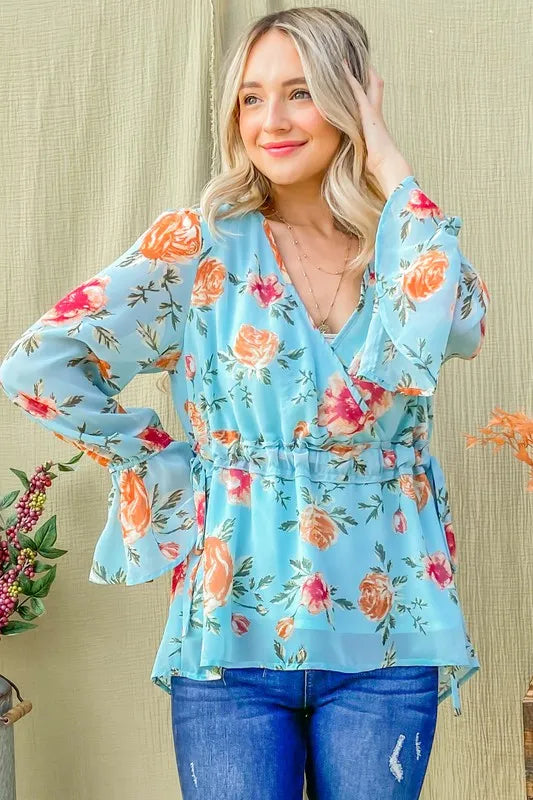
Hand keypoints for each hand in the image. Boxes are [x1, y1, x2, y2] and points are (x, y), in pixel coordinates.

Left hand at [342, 60, 407, 178]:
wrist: (388, 165)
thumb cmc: (379, 166)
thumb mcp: (369, 156)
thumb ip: (364, 152)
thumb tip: (360, 163)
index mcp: (376, 123)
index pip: (372, 100)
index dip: (367, 89)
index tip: (360, 80)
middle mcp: (376, 113)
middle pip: (374, 85)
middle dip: (367, 73)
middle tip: (356, 60)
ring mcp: (372, 110)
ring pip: (366, 83)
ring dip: (356, 71)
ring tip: (344, 58)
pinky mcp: (367, 111)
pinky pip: (356, 89)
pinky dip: (349, 78)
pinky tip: (341, 66)